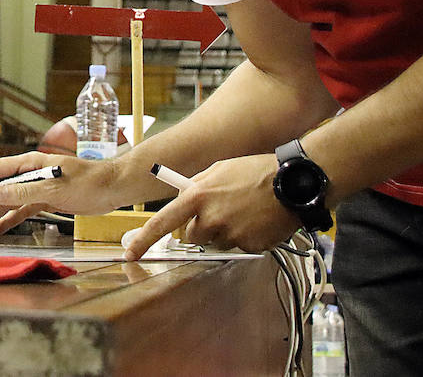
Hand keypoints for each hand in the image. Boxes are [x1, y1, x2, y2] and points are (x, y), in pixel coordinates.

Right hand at [0, 151, 119, 235]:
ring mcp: (37, 188)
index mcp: (29, 165)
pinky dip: (7, 221)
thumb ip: (24, 191)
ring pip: (6, 202)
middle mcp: (29, 175)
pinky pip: (20, 212)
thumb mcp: (54, 187)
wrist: (114, 187)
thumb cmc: (90, 181)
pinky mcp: (45, 200)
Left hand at [122, 154, 298, 259]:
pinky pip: (238, 246)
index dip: (144, 239)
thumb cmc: (254, 171)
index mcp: (198, 195)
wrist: (292, 183)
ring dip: (224, 232)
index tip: (130, 252)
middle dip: (201, 228)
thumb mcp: (218, 170)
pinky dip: (245, 236)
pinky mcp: (249, 245)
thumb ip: (196, 186)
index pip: (163, 222)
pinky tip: (257, 220)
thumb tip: (181, 199)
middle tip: (221, 211)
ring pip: (217, 242)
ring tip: (244, 211)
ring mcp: (230, 233)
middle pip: (193, 237)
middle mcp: (210, 217)